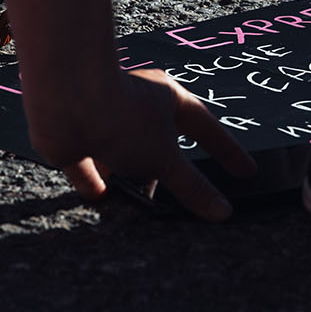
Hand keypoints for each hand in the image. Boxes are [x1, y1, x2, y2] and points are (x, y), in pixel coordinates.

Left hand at [24, 68, 256, 220]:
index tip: (245, 172)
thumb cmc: (122, 114)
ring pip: (123, 156)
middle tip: (185, 200)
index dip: (226, 151)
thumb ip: (192, 186)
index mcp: (167, 99)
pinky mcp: (75, 139)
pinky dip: (94, 182)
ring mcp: (103, 121)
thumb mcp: (166, 157)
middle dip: (170, 171)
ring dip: (131, 180)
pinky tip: (102, 199)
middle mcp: (135, 107)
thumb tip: (222, 212)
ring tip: (144, 209)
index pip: (205, 128)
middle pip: (161, 144)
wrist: (65, 101)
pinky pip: (87, 165)